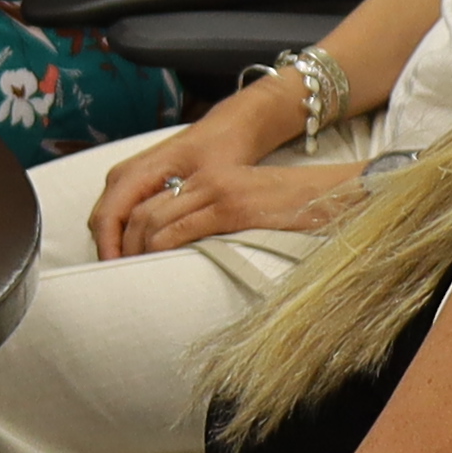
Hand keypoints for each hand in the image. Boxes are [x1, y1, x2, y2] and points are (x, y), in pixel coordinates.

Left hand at [99, 150, 363, 256]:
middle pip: (143, 210)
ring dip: (134, 248)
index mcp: (209, 180)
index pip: (151, 202)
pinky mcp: (231, 207)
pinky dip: (159, 247)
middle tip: (114, 269)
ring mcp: (217, 192)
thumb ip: (221, 223)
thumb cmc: (299, 209)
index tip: (120, 256)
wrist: (337, 192)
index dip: (127, 230)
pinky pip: (180, 228)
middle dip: (121, 242)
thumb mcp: (252, 211)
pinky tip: (153, 263)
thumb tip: (197, 253)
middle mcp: (206, 181)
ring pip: (154, 219)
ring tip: (128, 272)